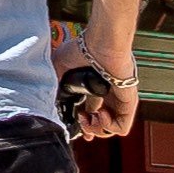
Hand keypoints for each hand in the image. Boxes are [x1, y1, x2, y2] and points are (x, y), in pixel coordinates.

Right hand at [62, 17, 139, 139]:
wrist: (102, 42)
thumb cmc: (82, 49)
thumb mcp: (58, 66)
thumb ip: (52, 83)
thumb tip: (44, 100)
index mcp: (94, 89)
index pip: (90, 113)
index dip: (82, 124)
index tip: (74, 125)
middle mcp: (107, 96)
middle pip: (99, 124)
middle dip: (88, 129)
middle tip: (80, 120)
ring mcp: (119, 100)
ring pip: (111, 129)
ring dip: (96, 129)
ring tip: (89, 118)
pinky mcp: (129, 102)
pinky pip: (122, 127)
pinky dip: (109, 127)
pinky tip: (100, 114)